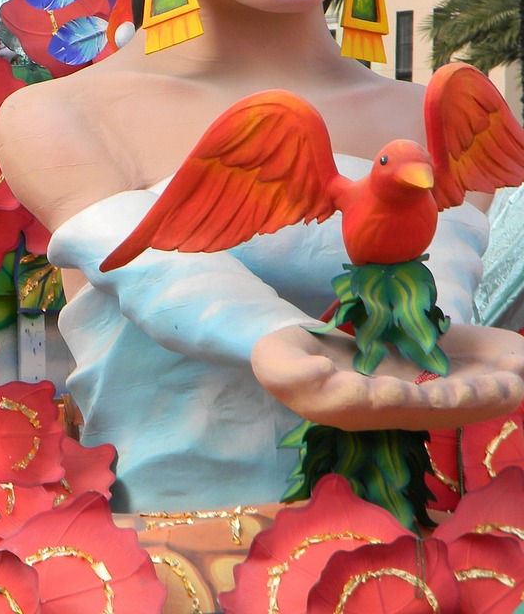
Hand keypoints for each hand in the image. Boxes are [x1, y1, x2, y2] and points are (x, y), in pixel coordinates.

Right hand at [251, 323, 523, 431]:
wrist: (296, 366)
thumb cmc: (283, 359)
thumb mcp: (273, 360)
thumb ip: (290, 370)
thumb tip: (321, 373)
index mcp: (338, 403)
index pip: (369, 403)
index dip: (391, 399)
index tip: (407, 390)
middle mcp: (373, 414)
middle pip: (420, 412)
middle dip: (456, 402)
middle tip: (488, 389)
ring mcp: (395, 409)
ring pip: (443, 409)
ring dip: (477, 400)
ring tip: (510, 386)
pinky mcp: (413, 398)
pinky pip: (452, 400)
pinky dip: (480, 394)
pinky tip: (509, 383)